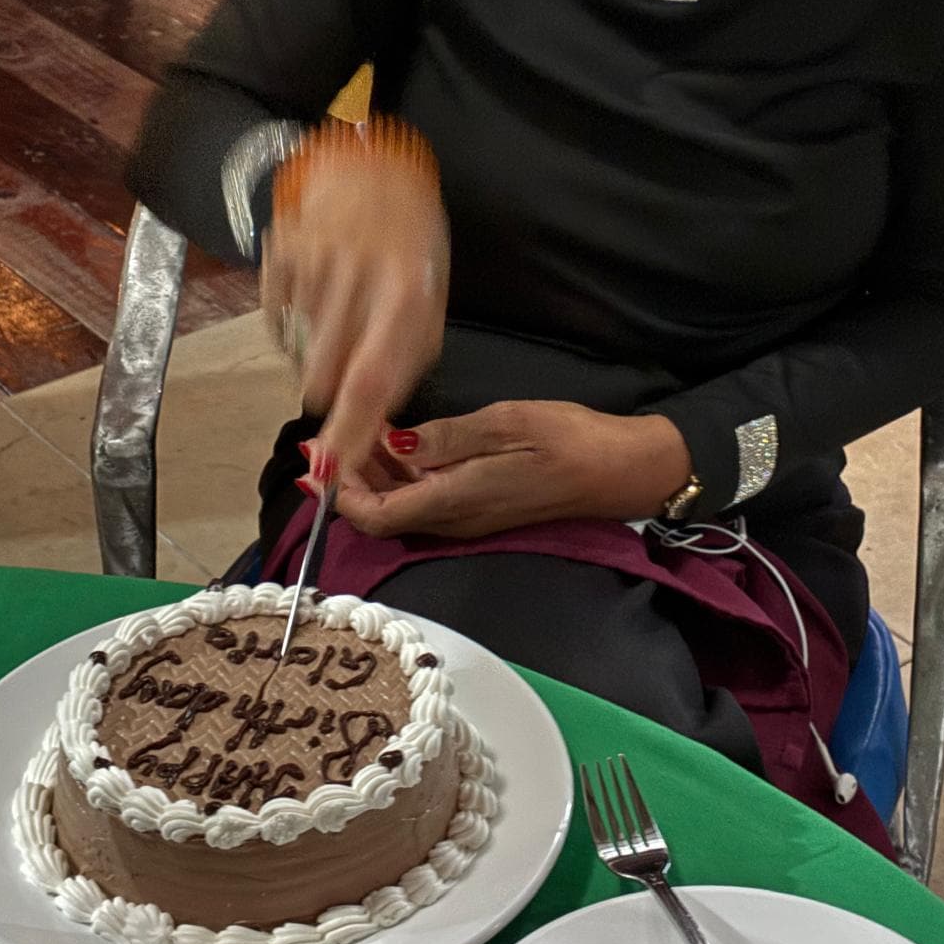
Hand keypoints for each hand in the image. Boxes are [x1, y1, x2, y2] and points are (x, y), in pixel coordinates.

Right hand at [261, 142, 448, 479]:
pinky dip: (294, 329)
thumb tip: (376, 419)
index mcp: (408, 291)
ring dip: (315, 361)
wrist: (368, 165)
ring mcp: (314, 262)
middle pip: (326, 376)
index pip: (373, 381)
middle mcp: (360, 277)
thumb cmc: (406, 238)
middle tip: (341, 389)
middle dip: (330, 400)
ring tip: (339, 327)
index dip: (350, 434)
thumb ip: (407, 356)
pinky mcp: (281, 253)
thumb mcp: (428, 293)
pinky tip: (318, 299)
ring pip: (300, 353)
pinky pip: (277, 323)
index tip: (335, 474)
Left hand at [334, 401, 692, 539]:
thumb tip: (392, 444)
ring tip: (361, 430)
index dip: (339, 492)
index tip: (321, 457)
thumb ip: (445, 438)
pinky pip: (425, 500)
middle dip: (351, 479)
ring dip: (376, 476)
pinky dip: (403, 475)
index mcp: (454, 499)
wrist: (622, 471)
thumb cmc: (568, 440)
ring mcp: (468, 518)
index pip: (376, 514)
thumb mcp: (505, 424)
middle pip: (382, 513)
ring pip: (402, 507)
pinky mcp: (481, 509)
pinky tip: (401, 442)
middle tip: (333, 435)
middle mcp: (454, 519)